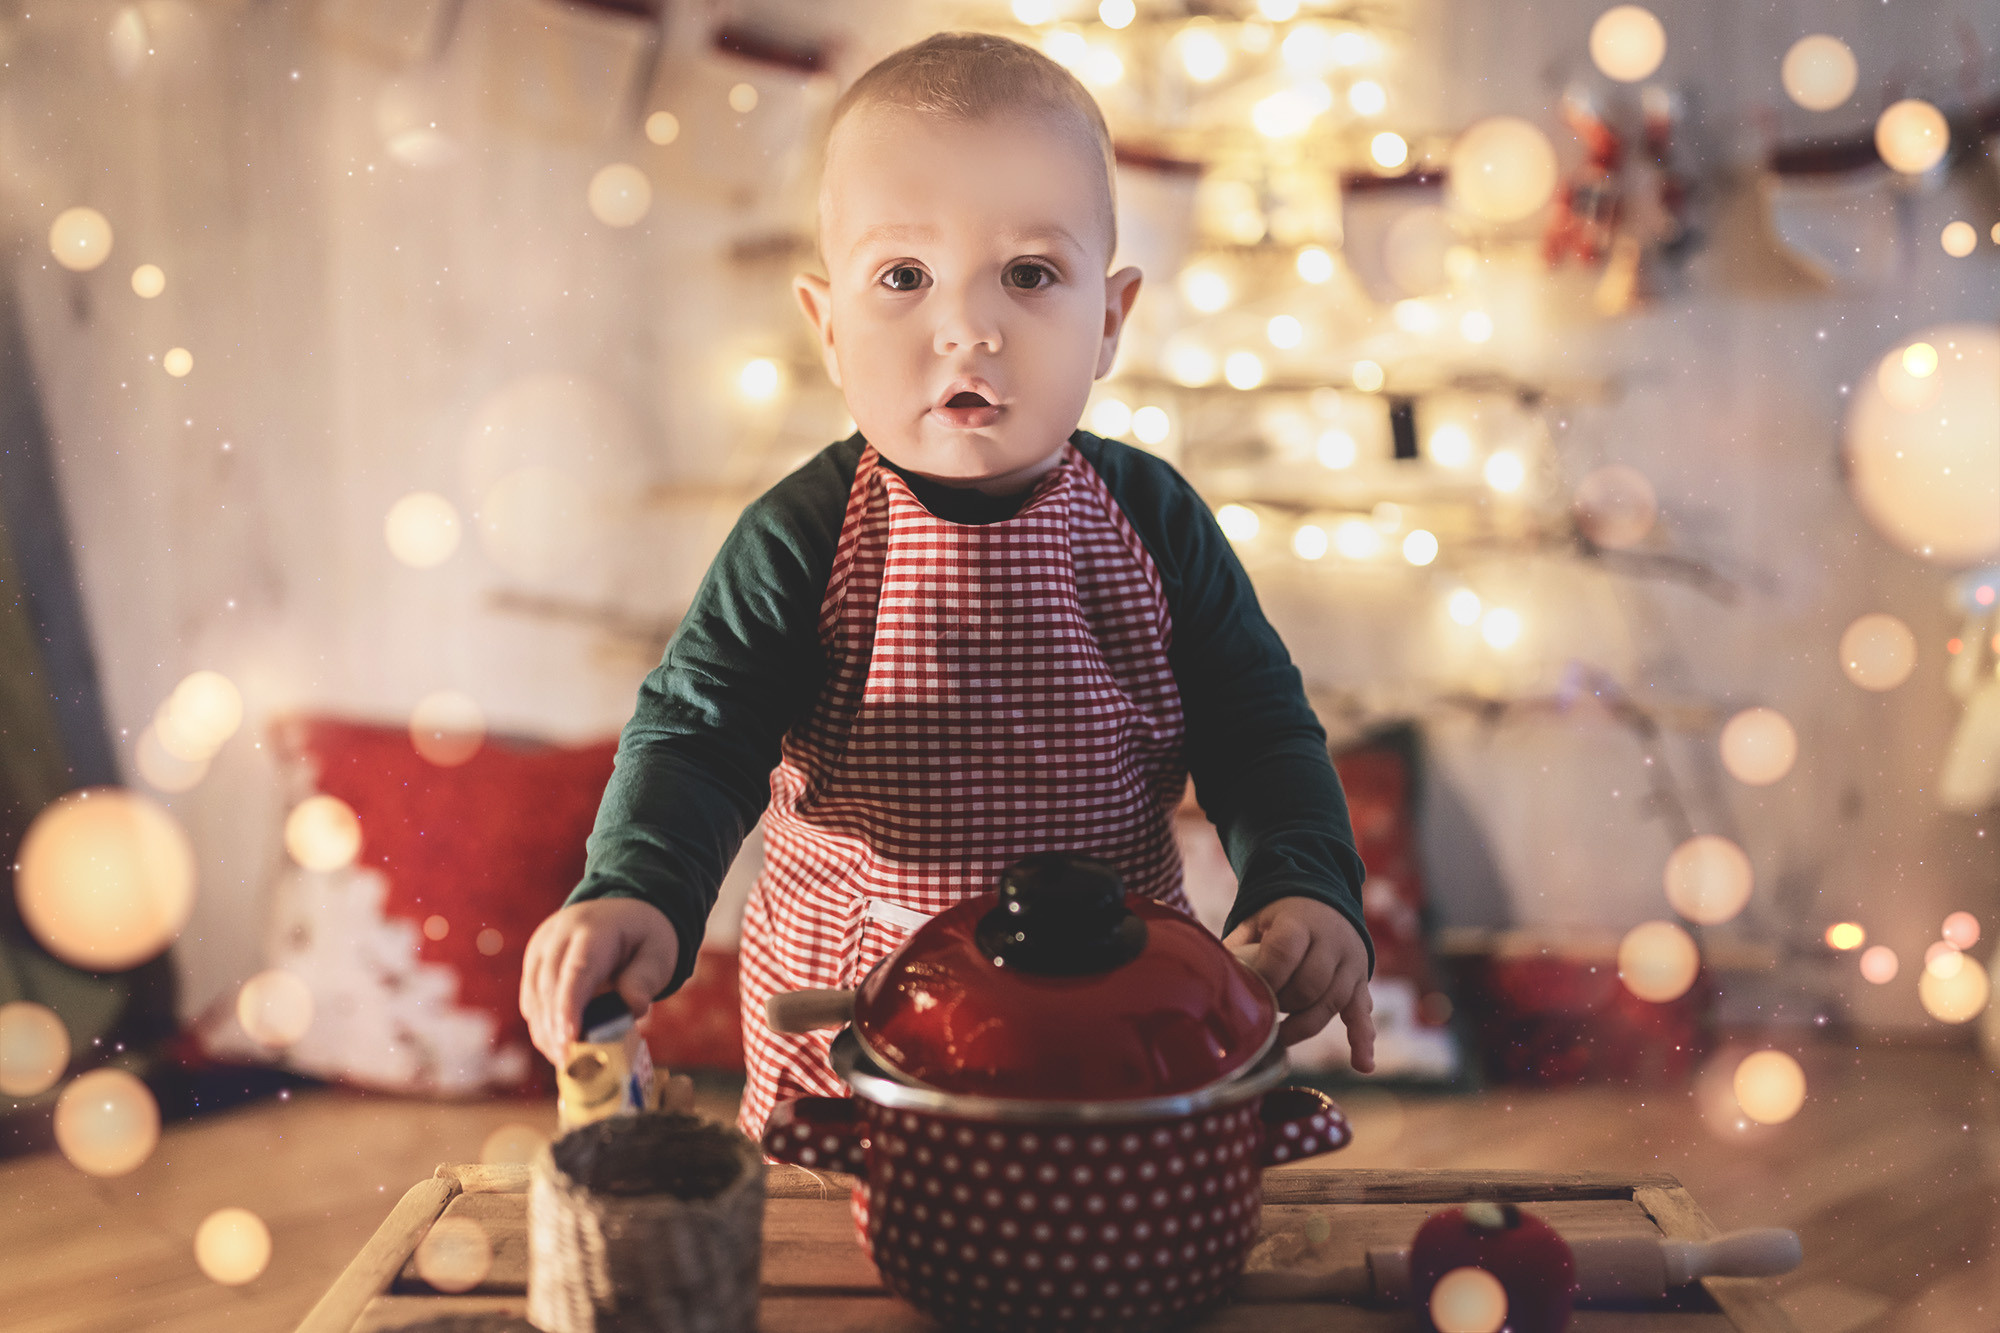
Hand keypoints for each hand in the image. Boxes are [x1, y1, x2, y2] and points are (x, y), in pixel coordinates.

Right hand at [519, 898, 679, 1067]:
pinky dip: (543, 1027)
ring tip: (567, 1063)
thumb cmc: (643, 938)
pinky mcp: (533, 965)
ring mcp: (541, 949)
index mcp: (593, 929)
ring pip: (534, 997)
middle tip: (571, 1064)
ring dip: (547, 1033)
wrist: (622, 912)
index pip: (577, 970)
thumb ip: (647, 978)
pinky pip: (531, 1001)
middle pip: (550, 986)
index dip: (570, 1005)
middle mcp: (558, 935)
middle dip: (557, 1029)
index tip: (569, 1038)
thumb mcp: (659, 952)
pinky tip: (560, 1049)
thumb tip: (633, 1008)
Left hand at [1224, 896, 1375, 1072]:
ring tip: (1282, 1037)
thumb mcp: (1257, 921)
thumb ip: (1238, 946)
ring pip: (1331, 1003)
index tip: (1252, 995)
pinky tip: (1362, 1065)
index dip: (1267, 978)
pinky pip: (1363, 1013)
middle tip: (1266, 1013)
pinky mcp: (1361, 982)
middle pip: (1309, 984)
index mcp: (1300, 922)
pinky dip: (1363, 1040)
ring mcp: (1350, 963)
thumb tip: (1208, 976)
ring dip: (1304, 1024)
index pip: (1284, 952)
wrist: (1325, 901)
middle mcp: (1331, 941)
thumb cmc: (1281, 918)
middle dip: (1284, 1004)